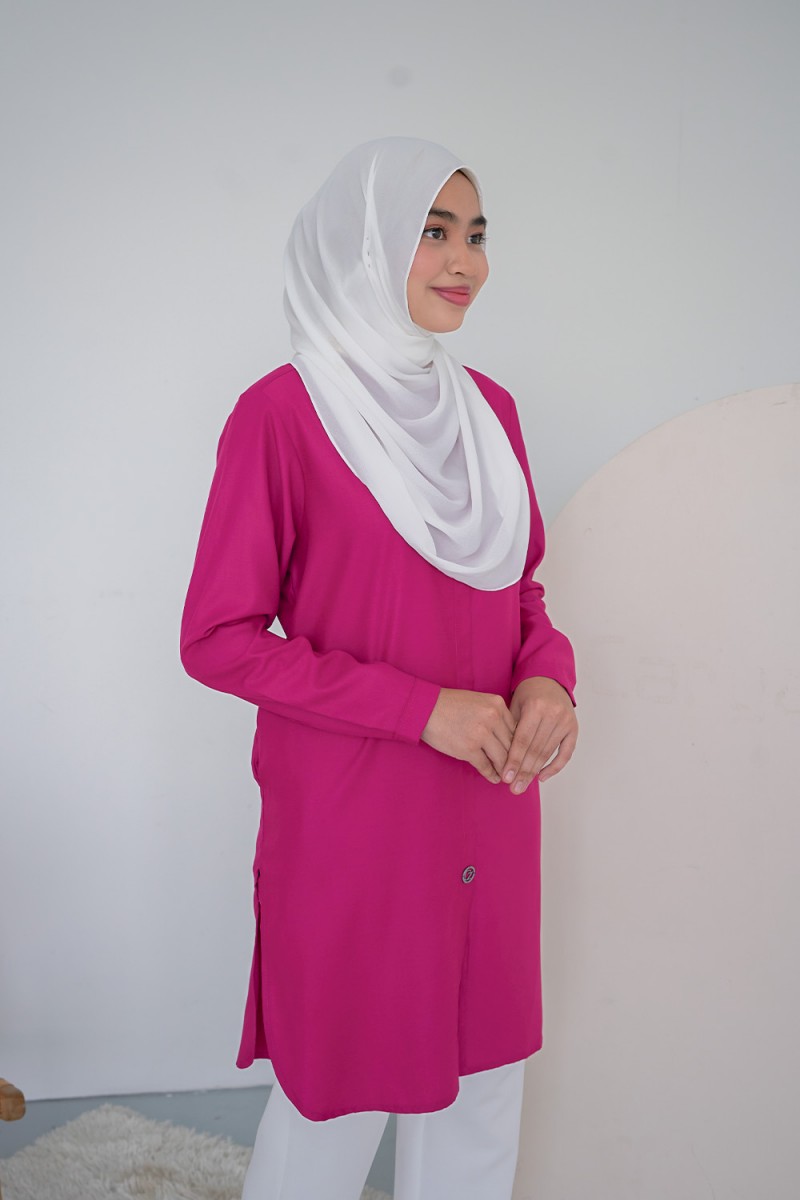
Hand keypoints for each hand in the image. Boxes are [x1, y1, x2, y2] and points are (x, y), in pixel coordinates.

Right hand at [421, 688, 515, 783]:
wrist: (425, 708)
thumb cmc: (450, 705)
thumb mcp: (479, 701)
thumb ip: (495, 715)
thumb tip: (508, 738)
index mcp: (497, 704)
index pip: (516, 729)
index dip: (519, 746)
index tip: (520, 756)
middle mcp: (493, 718)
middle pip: (512, 745)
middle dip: (515, 761)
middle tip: (518, 771)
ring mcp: (481, 734)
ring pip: (502, 758)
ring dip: (505, 770)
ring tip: (507, 778)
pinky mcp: (469, 749)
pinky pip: (486, 766)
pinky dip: (491, 774)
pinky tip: (494, 778)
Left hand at [502, 677, 577, 792]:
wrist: (548, 679)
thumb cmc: (527, 694)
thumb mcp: (515, 705)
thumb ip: (511, 729)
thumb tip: (501, 760)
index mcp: (535, 707)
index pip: (522, 741)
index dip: (514, 761)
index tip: (505, 777)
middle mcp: (553, 714)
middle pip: (535, 750)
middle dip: (523, 771)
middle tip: (514, 788)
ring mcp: (566, 721)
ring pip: (548, 753)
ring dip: (535, 772)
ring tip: (523, 785)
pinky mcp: (574, 728)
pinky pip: (565, 753)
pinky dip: (554, 767)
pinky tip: (541, 777)